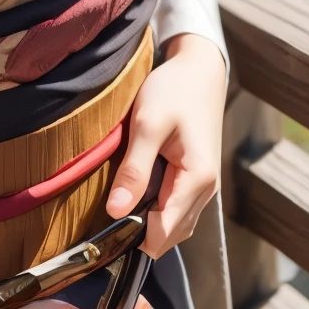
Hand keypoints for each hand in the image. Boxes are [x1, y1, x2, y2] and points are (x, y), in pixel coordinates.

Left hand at [105, 33, 227, 257]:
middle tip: (105, 213)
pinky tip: (134, 192)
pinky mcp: (195, 180)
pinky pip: (176, 210)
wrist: (199, 72)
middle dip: (140, 233)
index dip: (134, 235)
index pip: (165, 232)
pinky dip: (156, 210)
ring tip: (118, 201)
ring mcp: (203, 188)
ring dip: (148, 222)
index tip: (103, 226)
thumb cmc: (174, 92)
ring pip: (175, 226)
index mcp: (198, 180)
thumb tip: (116, 211)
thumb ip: (135, 169)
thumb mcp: (148, 124)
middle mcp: (206, 191)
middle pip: (170, 235)